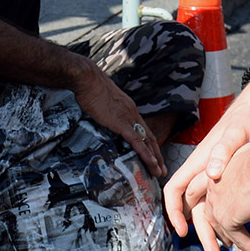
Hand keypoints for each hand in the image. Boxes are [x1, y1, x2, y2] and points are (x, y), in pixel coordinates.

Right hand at [73, 62, 165, 177]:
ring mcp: (128, 118)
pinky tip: (152, 164)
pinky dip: (146, 154)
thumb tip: (101, 115)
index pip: (142, 128)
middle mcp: (132, 113)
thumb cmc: (90, 86)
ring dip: (155, 158)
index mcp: (128, 107)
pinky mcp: (122, 123)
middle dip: (157, 153)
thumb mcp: (102, 100)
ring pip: (147, 141)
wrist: (88, 79)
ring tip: (160, 172)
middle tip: (161, 168)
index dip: (148, 142)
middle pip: (149, 136)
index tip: (152, 154)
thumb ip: (106, 110)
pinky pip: (137, 142)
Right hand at [163, 77, 249, 235]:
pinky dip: (247, 220)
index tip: (182, 231)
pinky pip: (236, 204)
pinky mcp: (237, 178)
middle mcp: (207, 172)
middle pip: (197, 208)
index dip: (174, 211)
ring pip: (218, 210)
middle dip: (206, 235)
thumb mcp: (234, 135)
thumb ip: (223, 153)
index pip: (175, 189)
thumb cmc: (246, 119)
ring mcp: (221, 176)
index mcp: (200, 163)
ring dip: (228, 233)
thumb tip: (212, 174)